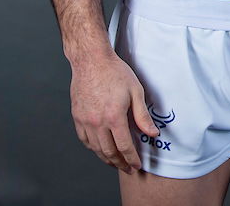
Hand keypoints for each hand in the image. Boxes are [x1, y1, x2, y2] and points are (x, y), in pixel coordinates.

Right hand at [69, 52, 157, 172]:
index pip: (124, 146)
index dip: (132, 158)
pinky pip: (85, 140)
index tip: (137, 166)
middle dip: (120, 163)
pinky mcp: (77, 118)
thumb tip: (152, 133)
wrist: (91, 61)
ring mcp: (85, 121)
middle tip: (128, 169)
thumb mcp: (136, 92)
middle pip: (109, 151)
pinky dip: (94, 148)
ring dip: (106, 159)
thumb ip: (143, 116)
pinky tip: (100, 150)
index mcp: (114, 117)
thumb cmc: (116, 73)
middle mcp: (97, 122)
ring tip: (116, 163)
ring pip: (95, 148)